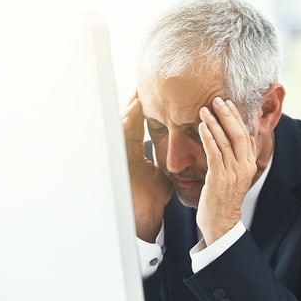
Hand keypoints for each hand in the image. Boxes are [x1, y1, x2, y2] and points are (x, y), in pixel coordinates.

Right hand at [122, 92, 172, 241]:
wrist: (145, 216)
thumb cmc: (152, 197)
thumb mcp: (162, 172)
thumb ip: (168, 159)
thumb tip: (183, 149)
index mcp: (137, 151)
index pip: (141, 125)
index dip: (146, 108)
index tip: (154, 92)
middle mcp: (127, 151)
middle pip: (130, 121)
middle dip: (135, 103)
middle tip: (142, 84)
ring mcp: (121, 155)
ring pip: (122, 127)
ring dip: (130, 110)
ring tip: (137, 94)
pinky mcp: (118, 161)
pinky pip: (120, 139)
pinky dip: (125, 125)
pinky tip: (131, 113)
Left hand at [196, 97, 256, 244]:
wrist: (221, 224)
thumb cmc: (223, 199)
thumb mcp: (234, 176)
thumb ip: (236, 158)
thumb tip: (237, 140)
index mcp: (249, 164)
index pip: (245, 134)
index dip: (237, 117)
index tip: (228, 103)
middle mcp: (244, 167)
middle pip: (238, 134)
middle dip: (228, 115)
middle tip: (217, 100)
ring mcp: (233, 173)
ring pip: (225, 141)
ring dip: (215, 123)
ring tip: (205, 109)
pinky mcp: (220, 178)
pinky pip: (215, 153)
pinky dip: (209, 138)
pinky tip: (203, 127)